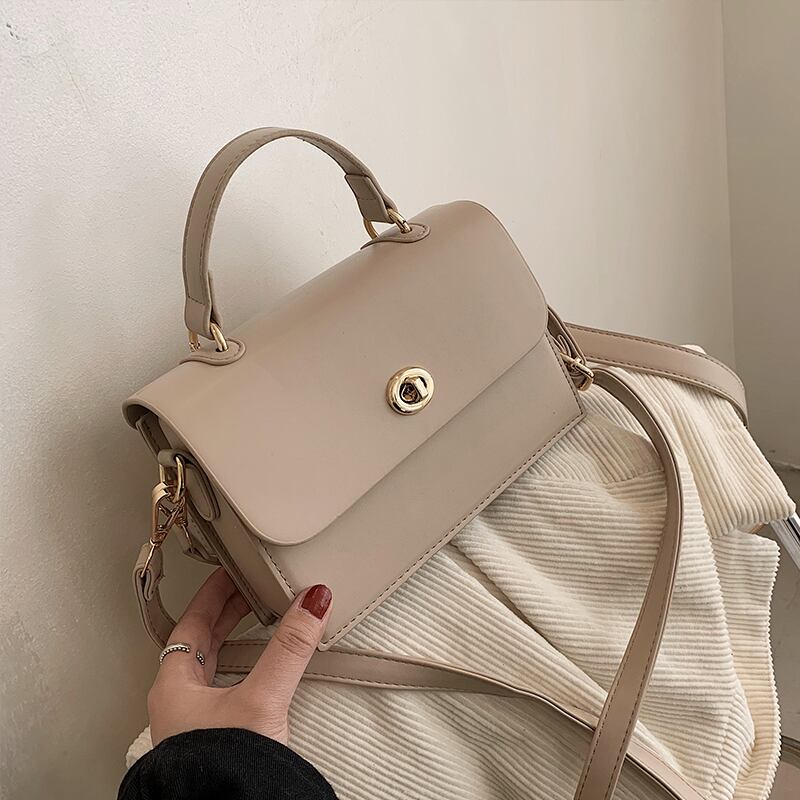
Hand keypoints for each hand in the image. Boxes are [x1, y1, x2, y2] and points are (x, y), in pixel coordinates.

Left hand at [147, 568, 331, 746]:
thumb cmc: (218, 771)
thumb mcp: (262, 698)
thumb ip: (290, 648)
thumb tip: (311, 603)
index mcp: (174, 684)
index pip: (192, 620)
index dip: (214, 592)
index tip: (233, 571)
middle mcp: (178, 702)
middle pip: (201, 640)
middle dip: (228, 612)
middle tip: (252, 591)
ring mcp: (193, 722)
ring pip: (211, 666)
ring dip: (235, 640)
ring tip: (258, 625)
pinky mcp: (213, 739)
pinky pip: (224, 689)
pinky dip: (243, 669)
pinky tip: (260, 676)